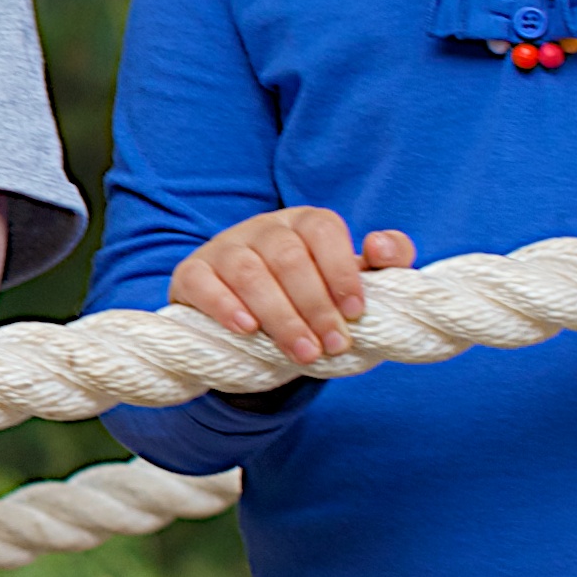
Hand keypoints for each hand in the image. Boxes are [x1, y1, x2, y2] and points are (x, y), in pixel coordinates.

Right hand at [173, 204, 411, 363]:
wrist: (248, 320)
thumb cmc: (309, 298)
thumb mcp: (349, 281)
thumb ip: (384, 262)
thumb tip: (381, 245)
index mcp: (303, 223)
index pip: (323, 230)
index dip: (341, 271)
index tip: (356, 313)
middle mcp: (262, 228)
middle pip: (287, 257)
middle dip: (315, 306)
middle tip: (333, 346)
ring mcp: (223, 248)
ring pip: (249, 272)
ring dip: (280, 316)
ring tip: (303, 353)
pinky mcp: (191, 273)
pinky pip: (203, 283)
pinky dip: (225, 306)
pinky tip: (248, 331)